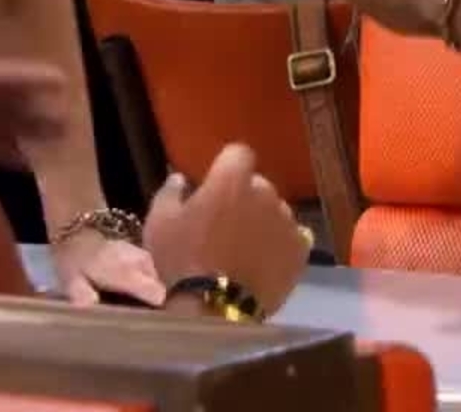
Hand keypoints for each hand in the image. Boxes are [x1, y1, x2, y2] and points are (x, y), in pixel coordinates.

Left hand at [50, 227, 165, 306]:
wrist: (76, 229)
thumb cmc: (74, 260)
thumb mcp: (72, 282)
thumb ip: (83, 298)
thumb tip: (91, 314)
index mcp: (129, 272)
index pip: (158, 294)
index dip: (150, 309)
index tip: (137, 317)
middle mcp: (142, 263)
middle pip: (156, 289)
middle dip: (144, 300)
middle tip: (123, 308)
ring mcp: (144, 255)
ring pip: (152, 280)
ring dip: (140, 290)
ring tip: (119, 297)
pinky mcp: (141, 252)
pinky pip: (146, 273)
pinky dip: (137, 280)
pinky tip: (119, 284)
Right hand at [144, 144, 311, 317]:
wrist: (214, 307)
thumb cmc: (182, 260)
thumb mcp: (159, 224)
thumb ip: (170, 193)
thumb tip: (181, 178)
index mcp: (231, 179)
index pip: (238, 153)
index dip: (228, 167)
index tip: (217, 184)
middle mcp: (265, 192)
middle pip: (257, 185)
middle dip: (245, 198)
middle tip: (227, 225)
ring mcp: (287, 220)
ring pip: (276, 212)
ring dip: (264, 222)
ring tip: (245, 250)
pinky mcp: (301, 248)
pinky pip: (292, 237)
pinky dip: (280, 246)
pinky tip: (264, 263)